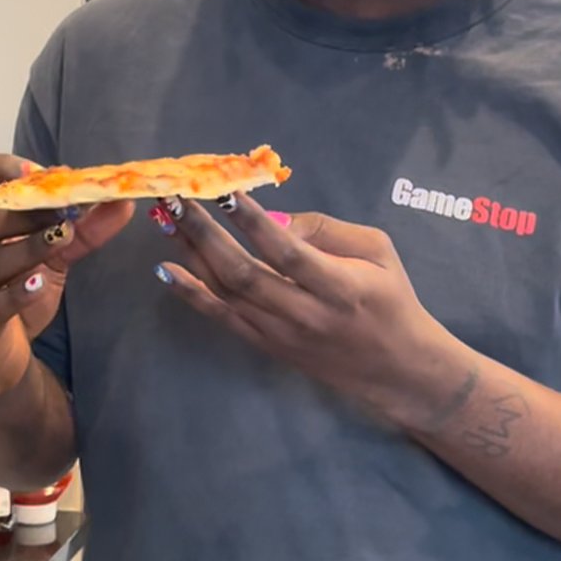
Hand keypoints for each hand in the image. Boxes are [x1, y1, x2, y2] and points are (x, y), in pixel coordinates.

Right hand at [0, 155, 132, 398]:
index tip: (36, 170)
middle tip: (65, 205)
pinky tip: (41, 283)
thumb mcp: (49, 259)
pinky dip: (20, 291)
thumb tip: (121, 202)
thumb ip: (81, 231)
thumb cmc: (11, 297)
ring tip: (63, 235)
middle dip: (26, 208)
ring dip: (30, 244)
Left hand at [153, 193, 451, 420]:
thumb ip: (326, 229)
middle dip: (205, 233)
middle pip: (244, 274)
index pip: (288, 253)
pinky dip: (190, 294)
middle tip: (177, 198)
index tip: (225, 191)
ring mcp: (280, 335)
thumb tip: (272, 217)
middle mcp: (305, 315)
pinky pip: (222, 318)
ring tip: (166, 219)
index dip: (253, 223)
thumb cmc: (390, 298)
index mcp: (340, 288)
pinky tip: (165, 269)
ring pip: (226, 293)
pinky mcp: (266, 346)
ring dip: (191, 254)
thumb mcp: (377, 250)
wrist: (394, 368)